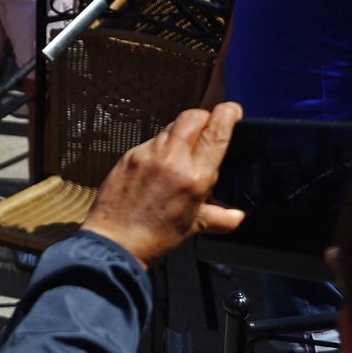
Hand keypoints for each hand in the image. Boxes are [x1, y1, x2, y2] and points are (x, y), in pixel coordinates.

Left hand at [81, 104, 245, 265]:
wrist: (114, 242)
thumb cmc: (154, 237)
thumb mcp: (194, 226)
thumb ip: (222, 217)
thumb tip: (237, 214)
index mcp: (194, 176)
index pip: (216, 132)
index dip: (227, 114)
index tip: (232, 110)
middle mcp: (171, 160)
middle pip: (193, 116)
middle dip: (205, 115)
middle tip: (209, 126)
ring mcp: (147, 155)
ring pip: (171, 126)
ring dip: (182, 130)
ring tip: (184, 149)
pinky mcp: (128, 156)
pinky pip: (151, 141)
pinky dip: (161, 146)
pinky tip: (160, 163)